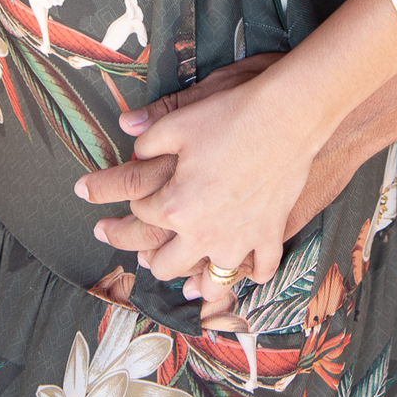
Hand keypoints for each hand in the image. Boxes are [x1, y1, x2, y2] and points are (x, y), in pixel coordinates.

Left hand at [81, 56, 315, 287]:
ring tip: (186, 279)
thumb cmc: (231, 115)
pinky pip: (260, 270)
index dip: (122, 202)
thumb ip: (149, 136)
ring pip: (211, 281)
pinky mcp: (269, 234)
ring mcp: (238, 240)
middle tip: (135, 252)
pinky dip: (251, 274)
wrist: (287, 117)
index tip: (109, 197)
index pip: (139, 213)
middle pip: (164, 263)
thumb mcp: (181, 121)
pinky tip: (243, 271)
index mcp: (174, 206)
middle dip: (146, 257)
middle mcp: (202, 234)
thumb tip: (126, 132)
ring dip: (195, 281)